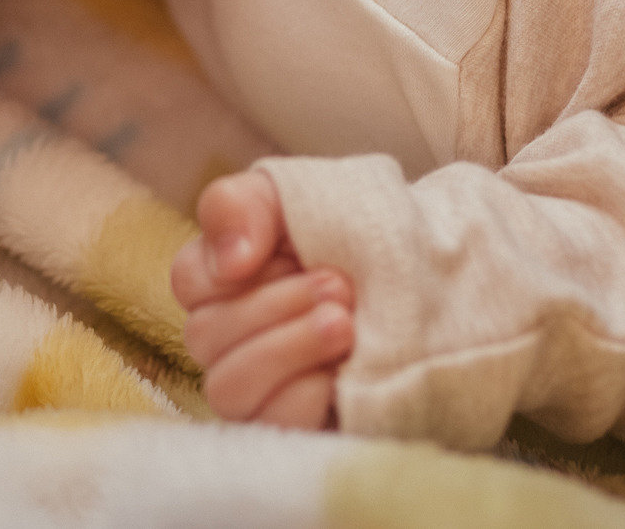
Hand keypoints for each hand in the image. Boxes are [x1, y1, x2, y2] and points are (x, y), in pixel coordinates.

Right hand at [172, 171, 354, 428]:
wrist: (436, 281)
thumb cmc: (359, 236)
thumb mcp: (299, 196)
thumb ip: (241, 205)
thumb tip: (229, 260)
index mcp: (227, 280)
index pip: (188, 281)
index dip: (227, 269)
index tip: (284, 250)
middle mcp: (233, 337)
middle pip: (205, 334)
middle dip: (274, 305)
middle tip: (338, 286)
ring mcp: (261, 388)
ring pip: (229, 387)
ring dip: (289, 348)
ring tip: (345, 325)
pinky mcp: (296, 428)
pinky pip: (273, 425)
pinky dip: (307, 394)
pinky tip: (343, 372)